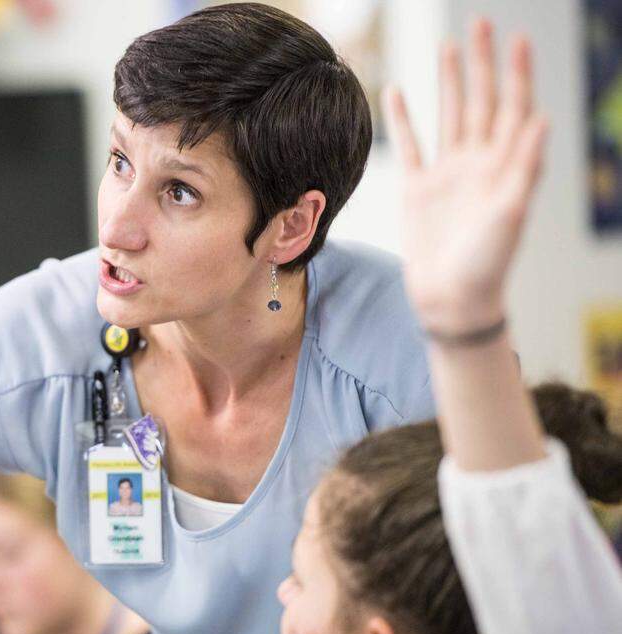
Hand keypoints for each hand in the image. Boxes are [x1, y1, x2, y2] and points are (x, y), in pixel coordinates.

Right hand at [384, 19, 548, 332]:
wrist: (451, 301)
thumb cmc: (487, 264)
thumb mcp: (510, 214)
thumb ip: (524, 166)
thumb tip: (541, 118)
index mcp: (504, 167)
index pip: (513, 109)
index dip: (516, 74)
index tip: (516, 39)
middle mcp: (477, 164)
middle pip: (482, 102)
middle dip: (482, 64)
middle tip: (480, 25)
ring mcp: (447, 175)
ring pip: (450, 116)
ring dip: (450, 82)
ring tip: (448, 47)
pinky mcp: (417, 190)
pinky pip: (410, 146)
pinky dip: (403, 119)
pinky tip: (398, 91)